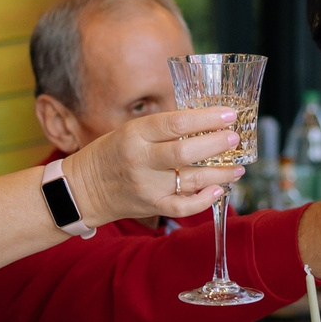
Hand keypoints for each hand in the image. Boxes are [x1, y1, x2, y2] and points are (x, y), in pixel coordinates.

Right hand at [65, 108, 242, 223]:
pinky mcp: (152, 207)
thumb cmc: (112, 153)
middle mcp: (141, 160)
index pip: (175, 123)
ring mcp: (147, 186)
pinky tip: (219, 190)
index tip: (228, 114)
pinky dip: (205, 200)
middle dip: (216, 144)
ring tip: (237, 167)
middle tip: (235, 138)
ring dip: (220, 173)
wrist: (83, 189)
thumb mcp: (131, 131)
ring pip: (191, 180)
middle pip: (185, 152)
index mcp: (135, 134)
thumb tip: (207, 123)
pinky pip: (183, 207)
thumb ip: (164, 129)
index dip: (206, 118)